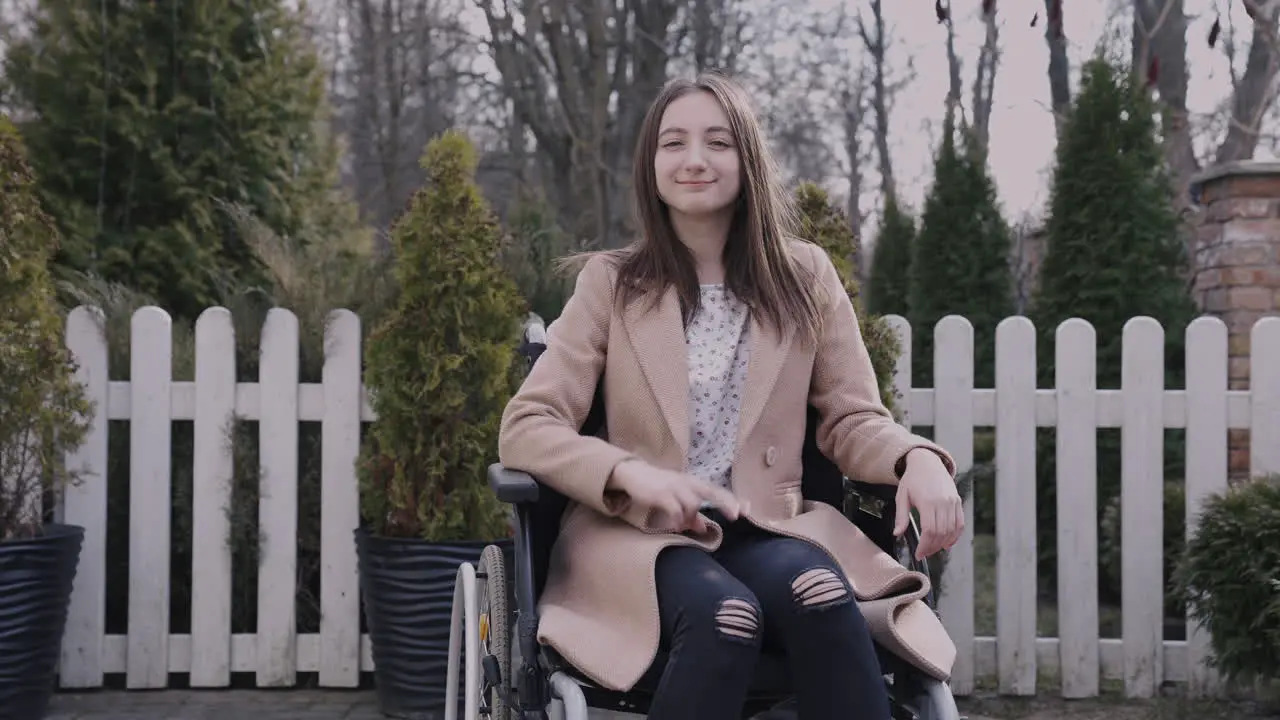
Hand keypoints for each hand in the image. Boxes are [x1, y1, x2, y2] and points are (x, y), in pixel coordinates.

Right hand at [609, 461, 740, 532]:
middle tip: (735, 515)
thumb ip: (691, 514)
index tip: (747, 510)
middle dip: (726, 503)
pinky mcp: (662, 494)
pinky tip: (677, 526)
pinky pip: (676, 509)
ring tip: (682, 524)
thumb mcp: (677, 499)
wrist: (635, 474)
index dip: (733, 500)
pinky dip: (679, 520)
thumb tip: (703, 528)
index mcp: (694, 483)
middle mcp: (688, 483)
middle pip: (712, 493)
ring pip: (693, 504)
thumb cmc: (659, 487)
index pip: (718, 491)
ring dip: (691, 517)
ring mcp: (675, 487)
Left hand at [893, 449, 963, 559]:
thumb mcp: (902, 496)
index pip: (929, 530)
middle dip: (932, 547)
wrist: (927, 463)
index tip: (919, 554)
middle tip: (924, 553)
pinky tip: (947, 543)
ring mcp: (953, 502)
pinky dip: (955, 536)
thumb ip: (901, 516)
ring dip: (943, 543)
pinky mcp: (958, 501)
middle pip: (941, 533)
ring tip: (933, 549)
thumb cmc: (912, 480)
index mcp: (927, 501)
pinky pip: (960, 523)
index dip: (925, 545)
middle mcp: (943, 502)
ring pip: (952, 530)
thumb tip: (896, 534)